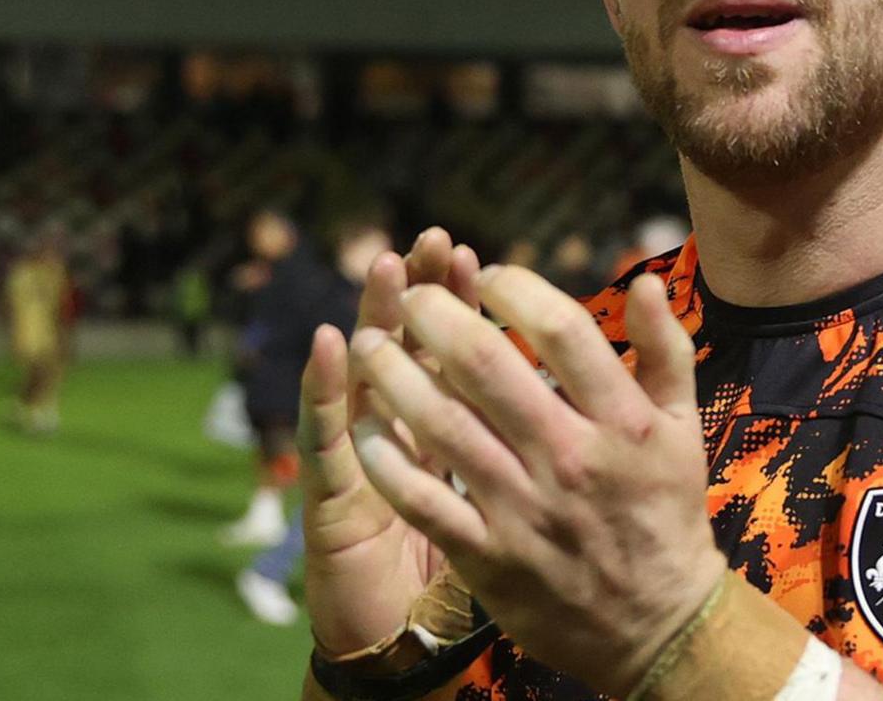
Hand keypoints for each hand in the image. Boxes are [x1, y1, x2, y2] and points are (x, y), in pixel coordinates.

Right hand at [299, 228, 483, 656]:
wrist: (405, 640)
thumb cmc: (464, 560)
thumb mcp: (495, 495)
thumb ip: (514, 431)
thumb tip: (557, 367)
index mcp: (445, 428)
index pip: (450, 346)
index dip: (455, 297)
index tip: (469, 250)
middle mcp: (397, 431)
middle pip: (404, 343)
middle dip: (418, 291)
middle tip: (430, 241)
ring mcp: (361, 457)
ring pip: (364, 372)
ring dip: (374, 317)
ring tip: (385, 266)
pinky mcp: (333, 497)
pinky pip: (328, 439)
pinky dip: (325, 390)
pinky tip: (329, 347)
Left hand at [349, 267, 724, 697]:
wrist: (656, 622)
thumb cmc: (666, 512)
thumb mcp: (682, 426)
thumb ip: (665, 349)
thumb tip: (645, 281)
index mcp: (621, 420)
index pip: (562, 329)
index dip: (516, 289)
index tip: (488, 275)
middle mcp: (569, 457)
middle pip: (486, 366)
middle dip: (435, 318)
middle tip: (409, 294)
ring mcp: (524, 508)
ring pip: (442, 425)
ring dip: (394, 375)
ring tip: (369, 342)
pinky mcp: (489, 554)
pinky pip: (423, 498)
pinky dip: (387, 459)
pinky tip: (365, 426)